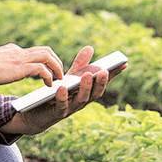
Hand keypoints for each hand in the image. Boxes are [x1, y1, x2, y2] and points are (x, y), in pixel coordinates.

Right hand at [0, 43, 63, 86]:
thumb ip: (0, 64)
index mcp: (12, 50)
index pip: (33, 51)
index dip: (43, 60)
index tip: (47, 70)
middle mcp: (18, 51)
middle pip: (45, 50)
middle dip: (55, 61)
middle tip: (59, 74)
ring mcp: (20, 58)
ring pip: (48, 56)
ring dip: (56, 67)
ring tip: (59, 79)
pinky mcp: (21, 67)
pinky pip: (42, 69)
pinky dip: (49, 76)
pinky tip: (48, 85)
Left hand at [0, 46, 123, 136]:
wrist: (37, 113)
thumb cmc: (57, 94)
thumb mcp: (69, 77)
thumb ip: (80, 64)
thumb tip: (90, 48)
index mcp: (87, 92)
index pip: (103, 83)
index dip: (114, 74)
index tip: (124, 63)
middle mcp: (82, 102)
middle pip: (95, 93)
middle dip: (101, 82)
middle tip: (104, 70)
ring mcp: (70, 108)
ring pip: (81, 100)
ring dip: (85, 88)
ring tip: (86, 75)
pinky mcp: (56, 113)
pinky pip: (61, 106)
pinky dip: (63, 97)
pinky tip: (62, 87)